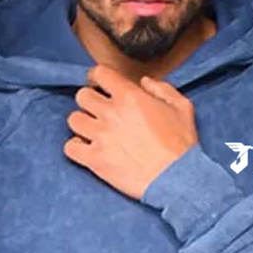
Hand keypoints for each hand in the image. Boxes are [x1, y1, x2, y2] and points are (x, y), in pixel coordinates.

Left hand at [64, 63, 198, 199]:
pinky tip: (87, 150)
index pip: (99, 73)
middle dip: (90, 102)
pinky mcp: (95, 160)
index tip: (101, 86)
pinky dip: (75, 148)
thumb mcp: (182, 108)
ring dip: (82, 124)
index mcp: (129, 96)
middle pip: (82, 96)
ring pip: (73, 120)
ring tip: (92, 132)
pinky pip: (70, 148)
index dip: (98, 78)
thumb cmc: (181, 146)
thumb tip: (144, 82)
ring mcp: (100, 137)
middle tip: (99, 112)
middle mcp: (111, 113)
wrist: (177, 179)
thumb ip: (162, 89)